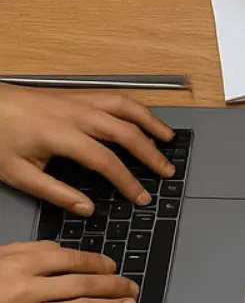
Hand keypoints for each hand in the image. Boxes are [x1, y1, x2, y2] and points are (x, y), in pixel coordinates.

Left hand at [0, 84, 172, 214]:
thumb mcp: (17, 173)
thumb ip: (54, 192)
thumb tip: (86, 208)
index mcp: (60, 134)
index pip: (106, 160)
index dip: (127, 181)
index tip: (140, 196)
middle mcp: (75, 113)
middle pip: (124, 132)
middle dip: (150, 154)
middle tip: (166, 171)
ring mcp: (77, 100)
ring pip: (125, 107)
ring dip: (150, 122)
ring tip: (168, 138)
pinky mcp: (75, 94)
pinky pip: (114, 96)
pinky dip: (135, 107)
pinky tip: (142, 117)